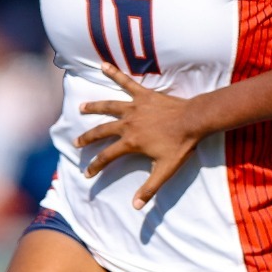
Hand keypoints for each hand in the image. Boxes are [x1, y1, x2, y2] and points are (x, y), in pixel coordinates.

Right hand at [74, 65, 201, 208]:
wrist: (194, 121)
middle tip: (77, 143)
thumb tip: (137, 206)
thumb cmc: (181, 145)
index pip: (107, 156)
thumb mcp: (165, 170)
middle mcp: (128, 124)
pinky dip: (115, 73)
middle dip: (88, 138)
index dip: (95, 166)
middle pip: (101, 131)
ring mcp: (134, 107)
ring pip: (108, 107)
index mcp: (131, 142)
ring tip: (81, 108)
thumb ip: (150, 188)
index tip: (87, 173)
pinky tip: (104, 65)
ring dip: (94, 108)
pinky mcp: (143, 94)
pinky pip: (126, 82)